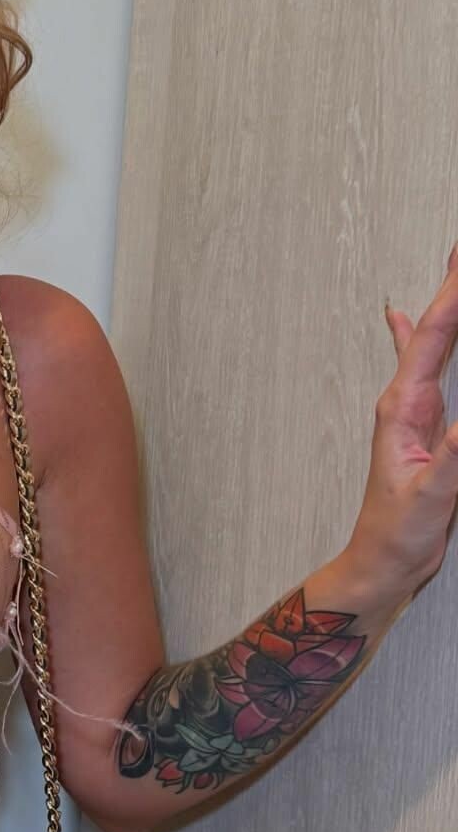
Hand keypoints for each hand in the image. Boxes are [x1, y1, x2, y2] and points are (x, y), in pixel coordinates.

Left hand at [347, 240, 457, 600]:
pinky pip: (429, 368)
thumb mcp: (432, 495)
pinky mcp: (427, 425)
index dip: (452, 297)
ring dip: (447, 306)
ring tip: (453, 271)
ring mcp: (416, 411)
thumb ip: (454, 457)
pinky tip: (404, 317)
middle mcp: (406, 401)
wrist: (381, 560)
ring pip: (436, 344)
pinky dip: (427, 338)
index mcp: (403, 408)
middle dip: (452, 288)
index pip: (434, 338)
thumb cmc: (398, 532)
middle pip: (435, 330)